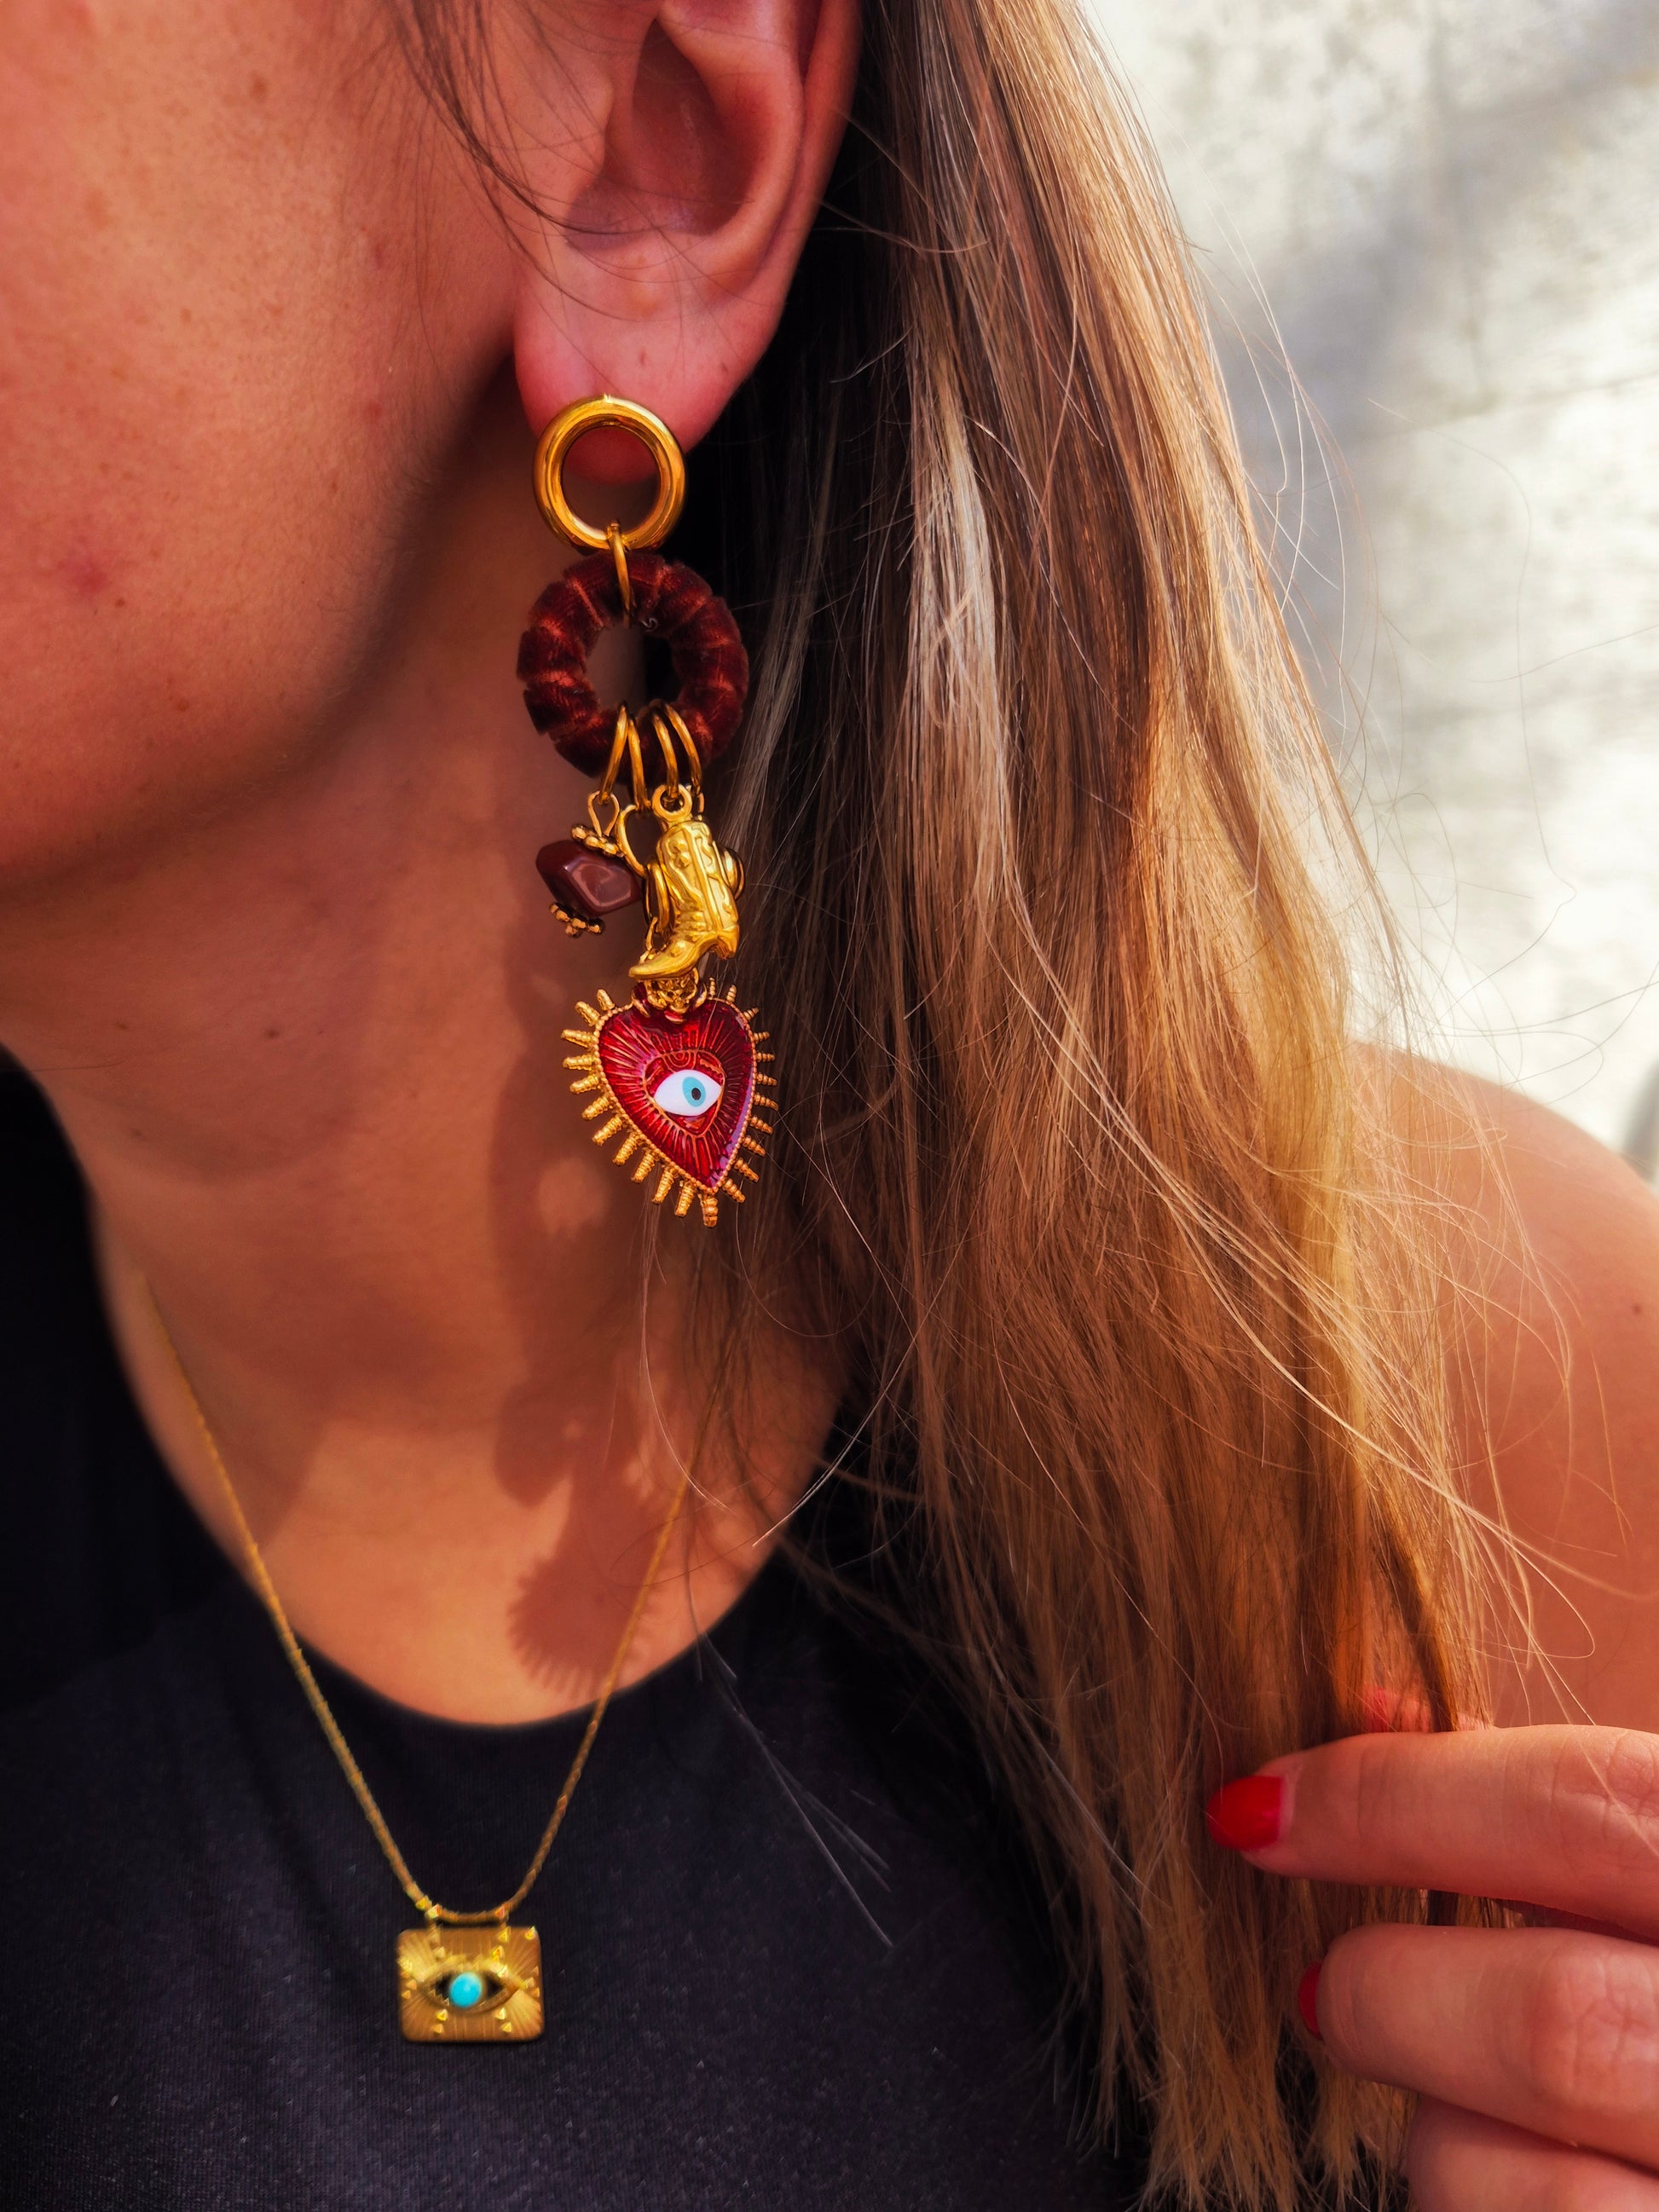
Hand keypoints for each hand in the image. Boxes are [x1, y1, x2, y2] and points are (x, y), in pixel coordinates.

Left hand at [1207, 1726, 1658, 2206]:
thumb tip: (1359, 1712)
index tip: (1260, 1807)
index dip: (1391, 1799)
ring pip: (1520, 2187)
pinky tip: (1508, 2181)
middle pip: (1549, 2020)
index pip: (1586, 1808)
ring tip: (1445, 2113)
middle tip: (1333, 1985)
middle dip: (1390, 1993)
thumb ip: (1559, 1805)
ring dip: (1436, 2142)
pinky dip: (1479, 2211)